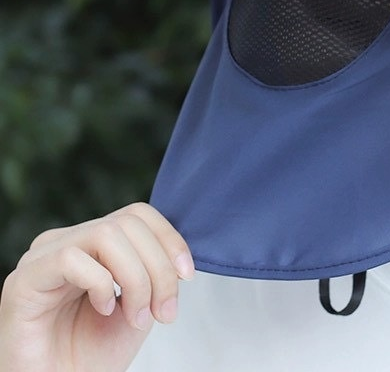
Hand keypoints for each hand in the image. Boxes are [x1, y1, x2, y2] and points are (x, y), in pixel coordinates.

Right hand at [0, 202, 193, 371]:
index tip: (187, 275)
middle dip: (158, 267)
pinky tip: (103, 310)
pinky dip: (100, 284)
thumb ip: (155, 272)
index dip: (169, 239)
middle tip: (163, 311)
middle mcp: (66, 241)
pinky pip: (71, 258)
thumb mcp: (139, 304)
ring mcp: (42, 257)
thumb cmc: (92, 353)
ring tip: (137, 316)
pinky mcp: (23, 280)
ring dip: (136, 277)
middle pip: (127, 223)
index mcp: (92, 243)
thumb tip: (178, 257)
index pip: (137, 214)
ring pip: (105, 234)